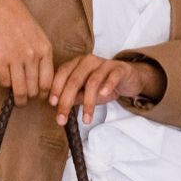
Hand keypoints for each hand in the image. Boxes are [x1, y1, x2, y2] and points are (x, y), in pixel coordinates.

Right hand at [0, 0, 54, 105]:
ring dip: (19, 97)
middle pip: (34, 88)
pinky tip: (6, 81)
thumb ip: (42, 57)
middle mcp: (32, 57)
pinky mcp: (0, 60)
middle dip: (31, 97)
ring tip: (18, 100)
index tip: (41, 96)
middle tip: (27, 99)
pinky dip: (6, 84)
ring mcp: (16, 59)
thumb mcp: (40, 37)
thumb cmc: (20, 22)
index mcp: (45, 51)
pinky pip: (5, 82)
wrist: (1, 9)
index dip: (45, 93)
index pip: (48, 82)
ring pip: (20, 89)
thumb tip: (41, 79)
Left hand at [48, 54, 164, 125]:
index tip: (52, 104)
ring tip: (86, 119)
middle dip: (67, 101)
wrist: (128, 78)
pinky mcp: (119, 69)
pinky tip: (103, 95)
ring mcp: (104, 63)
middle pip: (74, 80)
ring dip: (88, 103)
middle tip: (62, 119)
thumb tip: (60, 107)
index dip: (56, 88)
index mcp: (76, 63)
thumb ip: (74, 97)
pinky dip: (107, 86)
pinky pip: (112, 76)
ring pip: (92, 82)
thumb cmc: (103, 86)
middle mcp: (88, 61)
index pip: (62, 73)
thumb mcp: (86, 92)